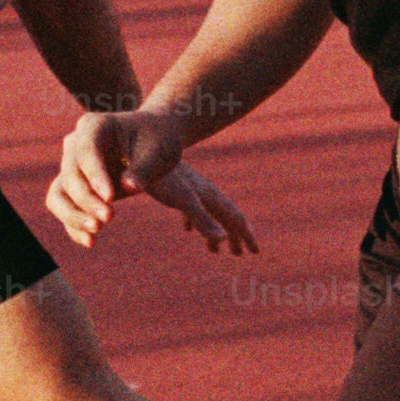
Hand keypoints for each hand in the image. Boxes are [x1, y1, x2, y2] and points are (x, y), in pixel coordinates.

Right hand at [46, 106, 193, 249]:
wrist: (155, 141)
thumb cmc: (159, 140)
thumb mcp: (158, 152)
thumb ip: (142, 169)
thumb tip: (126, 187)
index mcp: (96, 126)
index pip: (87, 151)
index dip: (95, 175)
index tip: (111, 198)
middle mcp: (76, 143)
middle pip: (70, 174)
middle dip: (86, 199)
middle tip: (108, 218)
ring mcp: (73, 165)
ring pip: (59, 193)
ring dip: (73, 215)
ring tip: (96, 231)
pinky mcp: (76, 185)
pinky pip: (65, 206)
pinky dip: (74, 224)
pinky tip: (90, 242)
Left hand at [142, 157, 258, 255]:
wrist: (143, 146)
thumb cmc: (162, 177)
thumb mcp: (184, 201)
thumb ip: (202, 220)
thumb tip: (222, 239)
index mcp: (210, 197)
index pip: (234, 218)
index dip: (246, 235)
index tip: (255, 252)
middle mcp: (204, 192)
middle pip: (225, 216)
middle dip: (234, 236)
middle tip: (240, 254)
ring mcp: (190, 188)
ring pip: (208, 212)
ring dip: (215, 230)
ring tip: (213, 251)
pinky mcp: (174, 187)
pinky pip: (189, 207)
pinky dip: (192, 221)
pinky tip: (186, 228)